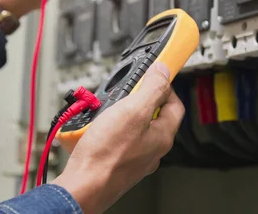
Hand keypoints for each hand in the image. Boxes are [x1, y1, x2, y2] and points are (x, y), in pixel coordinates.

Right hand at [52, 63, 183, 213]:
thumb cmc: (106, 155)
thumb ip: (152, 89)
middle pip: (152, 113)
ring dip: (118, 113)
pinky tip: (94, 127)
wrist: (83, 186)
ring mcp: (135, 158)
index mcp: (162, 135)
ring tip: (104, 110)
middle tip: (122, 92)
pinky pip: (116, 138)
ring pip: (131, 126)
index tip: (153, 73)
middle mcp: (152, 149)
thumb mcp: (133, 111)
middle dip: (136, 98)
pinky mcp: (117, 163)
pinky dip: (107, 128)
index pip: (174, 103)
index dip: (164, 84)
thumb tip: (163, 72)